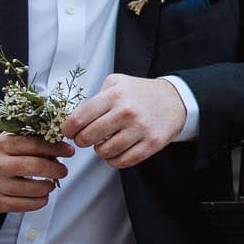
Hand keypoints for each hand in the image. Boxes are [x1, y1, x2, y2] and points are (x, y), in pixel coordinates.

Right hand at [0, 132, 73, 212]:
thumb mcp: (6, 144)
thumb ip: (29, 141)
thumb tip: (60, 144)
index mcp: (0, 145)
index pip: (34, 144)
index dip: (56, 148)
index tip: (69, 151)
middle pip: (36, 166)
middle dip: (56, 169)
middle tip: (63, 171)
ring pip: (34, 188)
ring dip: (49, 187)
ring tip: (50, 184)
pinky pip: (26, 205)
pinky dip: (40, 201)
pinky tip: (42, 196)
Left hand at [60, 74, 186, 168]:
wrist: (176, 99)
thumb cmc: (141, 92)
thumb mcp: (117, 82)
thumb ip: (95, 96)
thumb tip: (73, 118)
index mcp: (115, 95)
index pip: (78, 119)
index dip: (67, 129)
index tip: (69, 131)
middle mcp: (127, 112)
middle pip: (88, 138)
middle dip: (82, 141)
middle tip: (86, 138)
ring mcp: (141, 128)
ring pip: (104, 152)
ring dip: (99, 151)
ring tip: (104, 144)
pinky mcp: (152, 143)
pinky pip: (123, 161)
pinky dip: (114, 160)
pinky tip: (115, 152)